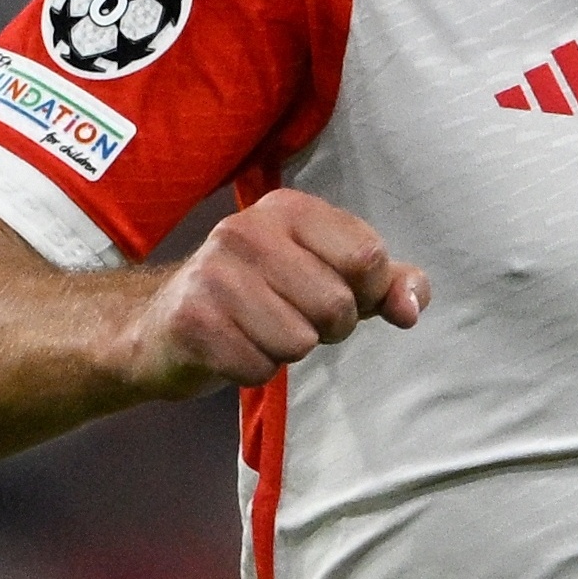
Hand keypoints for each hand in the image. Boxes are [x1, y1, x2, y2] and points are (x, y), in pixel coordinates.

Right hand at [127, 189, 428, 395]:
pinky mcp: (192, 320)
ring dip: (287, 350)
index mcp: (290, 209)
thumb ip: (386, 285)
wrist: (166, 326)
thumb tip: (411, 306)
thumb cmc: (263, 298)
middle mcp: (246, 229)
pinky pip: (261, 368)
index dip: (367, 293)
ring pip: (300, 341)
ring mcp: (213, 273)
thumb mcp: (331, 279)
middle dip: (326, 330)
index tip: (338, 294)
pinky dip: (254, 370)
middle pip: (337, 306)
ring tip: (257, 330)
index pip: (368, 257)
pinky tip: (232, 347)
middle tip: (291, 317)